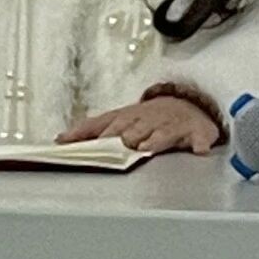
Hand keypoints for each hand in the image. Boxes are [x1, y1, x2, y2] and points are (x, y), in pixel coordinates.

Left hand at [60, 92, 221, 156]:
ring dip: (154, 139)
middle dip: (123, 135)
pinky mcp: (194, 133)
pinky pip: (198, 138)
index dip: (88, 132)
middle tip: (116, 144)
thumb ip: (90, 130)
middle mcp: (147, 120)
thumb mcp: (118, 120)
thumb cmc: (146, 119)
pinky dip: (199, 143)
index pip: (104, 124)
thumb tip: (59, 139)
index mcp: (127, 118)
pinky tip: (199, 150)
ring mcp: (170, 126)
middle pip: (132, 128)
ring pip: (161, 133)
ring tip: (146, 147)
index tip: (71, 141)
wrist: (186, 107)